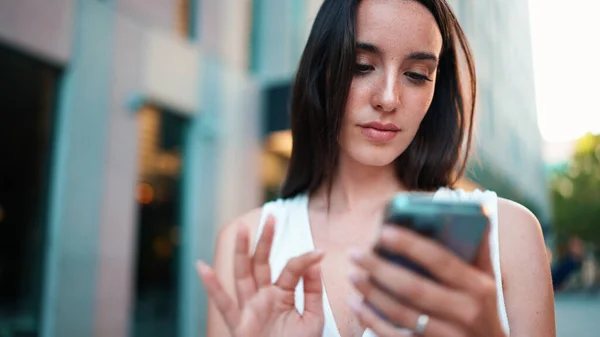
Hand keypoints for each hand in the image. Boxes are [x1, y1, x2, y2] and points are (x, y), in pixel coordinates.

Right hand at [197, 215, 324, 336]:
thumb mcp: (313, 319)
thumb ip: (313, 290)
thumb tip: (315, 259)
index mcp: (282, 294)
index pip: (290, 269)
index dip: (304, 260)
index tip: (320, 252)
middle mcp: (263, 297)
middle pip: (261, 263)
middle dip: (265, 240)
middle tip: (272, 216)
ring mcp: (249, 309)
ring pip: (242, 275)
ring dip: (241, 252)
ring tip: (242, 230)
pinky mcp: (238, 324)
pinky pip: (223, 304)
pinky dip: (211, 286)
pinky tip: (201, 267)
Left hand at [348, 225, 506, 336]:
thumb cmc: (485, 311)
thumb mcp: (490, 281)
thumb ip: (481, 248)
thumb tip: (476, 207)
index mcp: (480, 287)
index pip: (440, 260)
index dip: (410, 245)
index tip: (382, 231)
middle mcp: (466, 312)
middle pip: (414, 288)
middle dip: (380, 268)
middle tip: (355, 253)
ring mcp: (448, 336)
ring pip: (401, 313)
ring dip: (372, 293)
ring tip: (353, 275)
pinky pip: (395, 336)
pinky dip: (372, 321)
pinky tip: (357, 305)